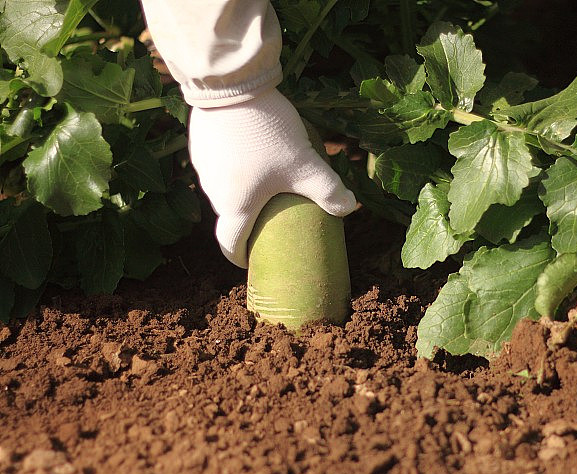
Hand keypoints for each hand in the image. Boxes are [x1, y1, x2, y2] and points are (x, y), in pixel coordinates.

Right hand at [188, 88, 356, 267]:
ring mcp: (203, 166)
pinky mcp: (201, 143)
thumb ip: (329, 190)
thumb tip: (350, 207)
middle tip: (272, 215)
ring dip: (241, 190)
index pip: (230, 244)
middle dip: (249, 220)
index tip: (252, 258)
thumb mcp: (305, 165)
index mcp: (234, 206)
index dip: (240, 256)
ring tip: (266, 181)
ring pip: (223, 188)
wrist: (231, 86)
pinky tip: (252, 152)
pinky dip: (234, 166)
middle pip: (229, 215)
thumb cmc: (267, 135)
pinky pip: (219, 164)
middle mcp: (213, 192)